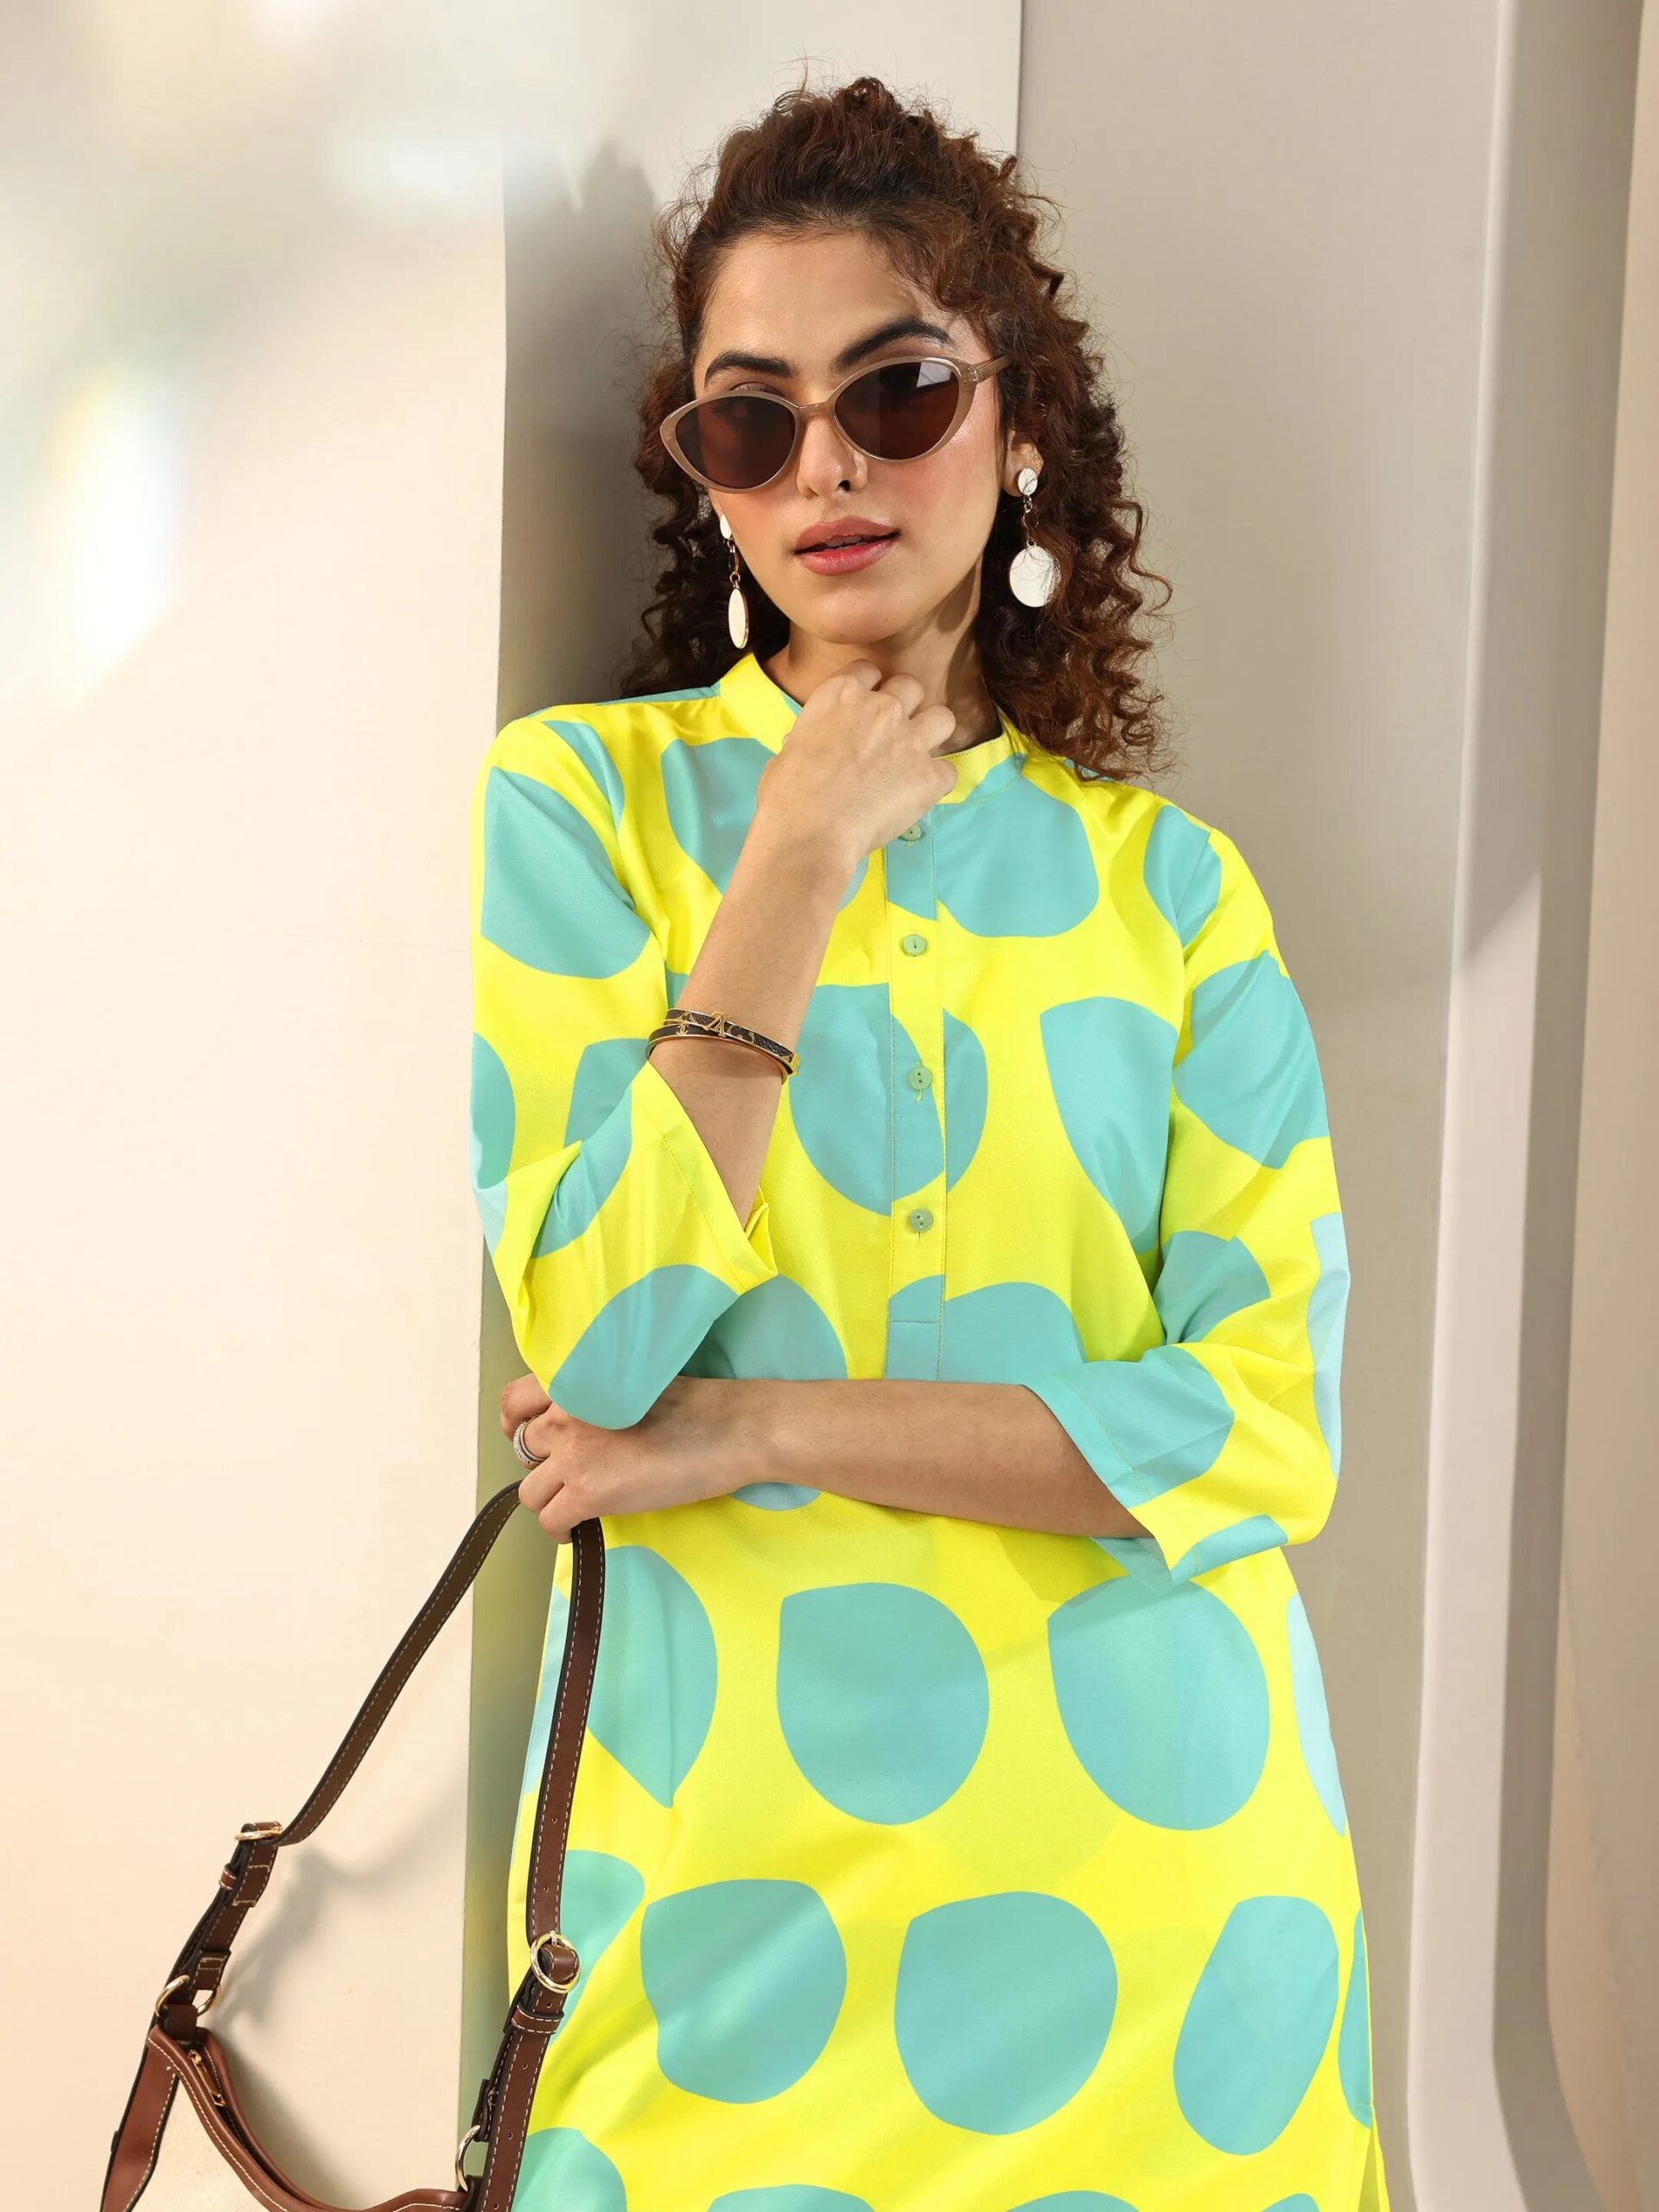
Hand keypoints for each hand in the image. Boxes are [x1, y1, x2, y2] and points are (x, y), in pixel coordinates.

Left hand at [499, 1373, 733, 1540]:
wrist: (732, 1429)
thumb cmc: (699, 1406)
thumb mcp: (634, 1383)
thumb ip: (595, 1398)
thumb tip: (575, 1428)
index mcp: (576, 1380)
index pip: (514, 1402)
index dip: (516, 1425)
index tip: (529, 1438)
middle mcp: (564, 1412)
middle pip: (522, 1450)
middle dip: (542, 1465)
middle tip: (570, 1474)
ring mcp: (573, 1453)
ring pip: (529, 1491)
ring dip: (550, 1500)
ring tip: (578, 1504)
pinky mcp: (588, 1492)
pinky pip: (549, 1522)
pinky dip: (562, 1530)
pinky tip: (582, 1527)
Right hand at [756, 659, 959, 864]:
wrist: (810, 833)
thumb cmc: (786, 795)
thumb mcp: (787, 751)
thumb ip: (809, 738)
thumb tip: (807, 743)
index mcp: (841, 694)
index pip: (869, 671)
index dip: (870, 688)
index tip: (865, 707)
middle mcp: (882, 708)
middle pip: (911, 686)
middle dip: (905, 705)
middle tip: (892, 732)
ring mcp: (910, 740)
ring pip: (943, 718)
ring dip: (933, 733)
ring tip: (917, 756)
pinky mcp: (929, 775)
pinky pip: (948, 771)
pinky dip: (936, 782)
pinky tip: (918, 795)